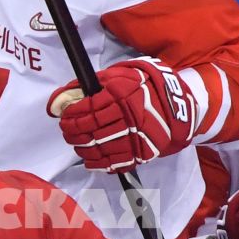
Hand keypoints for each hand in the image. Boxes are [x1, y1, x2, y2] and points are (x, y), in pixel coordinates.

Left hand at [51, 58, 198, 173]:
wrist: (178, 105)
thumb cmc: (145, 86)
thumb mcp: (121, 74)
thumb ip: (92, 84)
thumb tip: (60, 97)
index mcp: (122, 94)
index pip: (87, 109)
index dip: (70, 115)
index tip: (63, 116)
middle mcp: (129, 116)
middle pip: (91, 130)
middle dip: (72, 132)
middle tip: (67, 131)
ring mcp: (136, 136)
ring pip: (99, 148)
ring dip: (82, 148)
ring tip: (78, 144)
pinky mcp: (142, 152)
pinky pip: (114, 162)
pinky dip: (98, 163)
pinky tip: (90, 159)